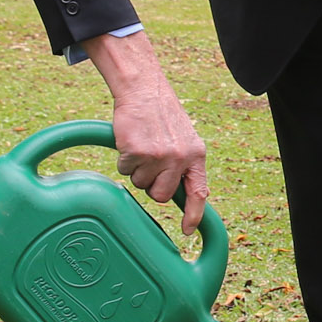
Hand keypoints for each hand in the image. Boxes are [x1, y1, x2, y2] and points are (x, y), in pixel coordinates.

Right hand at [79, 30, 207, 226]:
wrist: (143, 89)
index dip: (193, 215)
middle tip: (149, 165)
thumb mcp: (184, 139)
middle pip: (161, 195)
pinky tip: (130, 142)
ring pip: (140, 184)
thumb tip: (183, 196)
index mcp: (196, 155)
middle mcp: (180, 157)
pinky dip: (123, 160)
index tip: (186, 231)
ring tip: (141, 147)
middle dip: (151, 186)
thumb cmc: (162, 116)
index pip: (198, 192)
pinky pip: (125, 171)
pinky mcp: (136, 152)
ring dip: (136, 170)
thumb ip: (185, 165)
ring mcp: (158, 156)